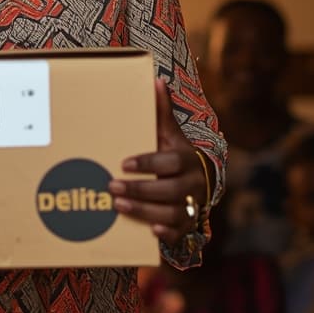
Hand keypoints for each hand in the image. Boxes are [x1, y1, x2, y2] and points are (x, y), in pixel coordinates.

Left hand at [108, 77, 207, 245]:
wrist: (202, 180)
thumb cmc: (176, 153)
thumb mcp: (170, 133)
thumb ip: (162, 111)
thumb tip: (155, 80)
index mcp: (187, 159)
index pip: (169, 162)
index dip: (148, 163)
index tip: (124, 163)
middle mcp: (194, 184)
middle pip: (169, 190)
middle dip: (139, 189)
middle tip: (111, 186)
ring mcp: (193, 205)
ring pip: (172, 213)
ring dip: (144, 210)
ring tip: (118, 204)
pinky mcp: (188, 224)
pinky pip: (180, 232)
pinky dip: (166, 233)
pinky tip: (151, 230)